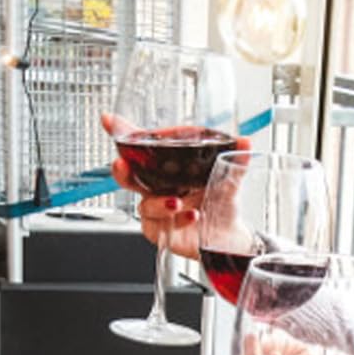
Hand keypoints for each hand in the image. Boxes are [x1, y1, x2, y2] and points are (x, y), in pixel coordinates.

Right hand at [102, 114, 248, 261]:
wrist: (229, 235)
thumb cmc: (221, 201)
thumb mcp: (229, 176)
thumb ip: (235, 159)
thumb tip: (244, 142)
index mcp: (166, 167)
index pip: (140, 147)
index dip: (121, 132)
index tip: (108, 120)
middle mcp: (156, 187)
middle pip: (128, 177)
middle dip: (122, 170)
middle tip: (122, 165)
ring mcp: (157, 210)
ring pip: (144, 204)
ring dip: (158, 202)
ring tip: (177, 201)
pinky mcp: (162, 232)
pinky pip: (159, 227)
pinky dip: (175, 220)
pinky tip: (190, 215)